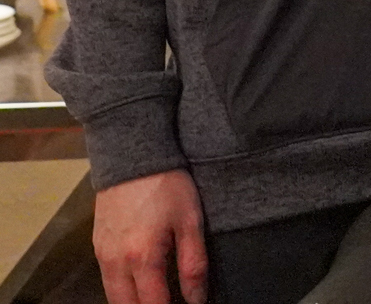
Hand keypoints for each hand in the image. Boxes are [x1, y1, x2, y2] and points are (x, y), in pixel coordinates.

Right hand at [95, 169, 206, 303]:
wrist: (133, 157)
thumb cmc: (168, 186)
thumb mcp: (191, 221)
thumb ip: (193, 263)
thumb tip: (196, 299)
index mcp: (142, 258)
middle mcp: (116, 263)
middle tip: (170, 302)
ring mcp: (102, 255)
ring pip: (114, 297)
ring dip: (134, 302)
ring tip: (157, 297)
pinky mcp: (96, 247)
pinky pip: (107, 280)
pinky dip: (122, 290)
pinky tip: (140, 284)